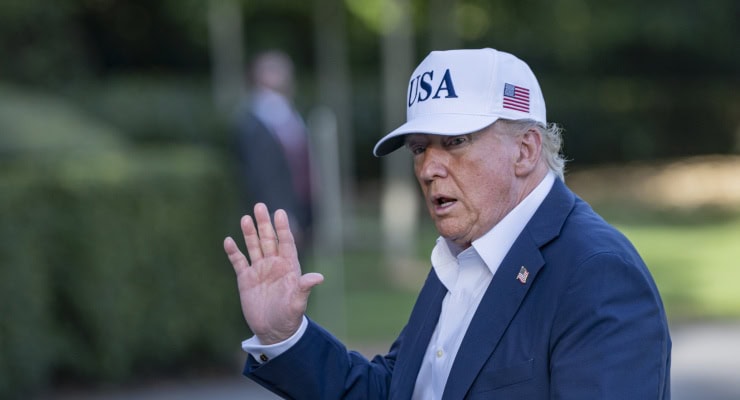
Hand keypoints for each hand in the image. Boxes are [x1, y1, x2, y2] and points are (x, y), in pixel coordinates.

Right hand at [224, 203, 323, 344]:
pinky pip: (238, 262)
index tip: (280, 212)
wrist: (274, 330)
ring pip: (254, 247)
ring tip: (246, 218)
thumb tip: (318, 277)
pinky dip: (233, 252)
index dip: (283, 228)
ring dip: (249, 233)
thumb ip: (305, 288)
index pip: (286, 242)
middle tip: (260, 206)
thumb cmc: (290, 316)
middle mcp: (274, 264)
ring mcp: (259, 270)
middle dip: (264, 224)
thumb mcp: (298, 302)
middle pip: (268, 240)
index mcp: (288, 266)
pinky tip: (229, 241)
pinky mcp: (246, 279)